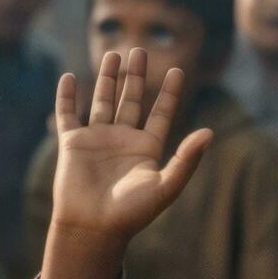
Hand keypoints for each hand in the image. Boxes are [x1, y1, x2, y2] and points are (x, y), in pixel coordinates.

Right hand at [35, 49, 212, 278]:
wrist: (93, 228)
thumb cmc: (131, 213)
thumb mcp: (166, 185)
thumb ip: (187, 159)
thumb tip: (210, 132)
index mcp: (147, 149)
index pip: (162, 113)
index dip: (169, 93)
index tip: (178, 70)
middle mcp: (123, 140)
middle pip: (132, 100)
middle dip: (136, 75)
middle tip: (141, 49)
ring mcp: (97, 139)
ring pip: (103, 101)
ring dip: (108, 78)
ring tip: (114, 54)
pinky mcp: (72, 144)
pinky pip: (68, 114)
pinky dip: (67, 96)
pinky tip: (70, 77)